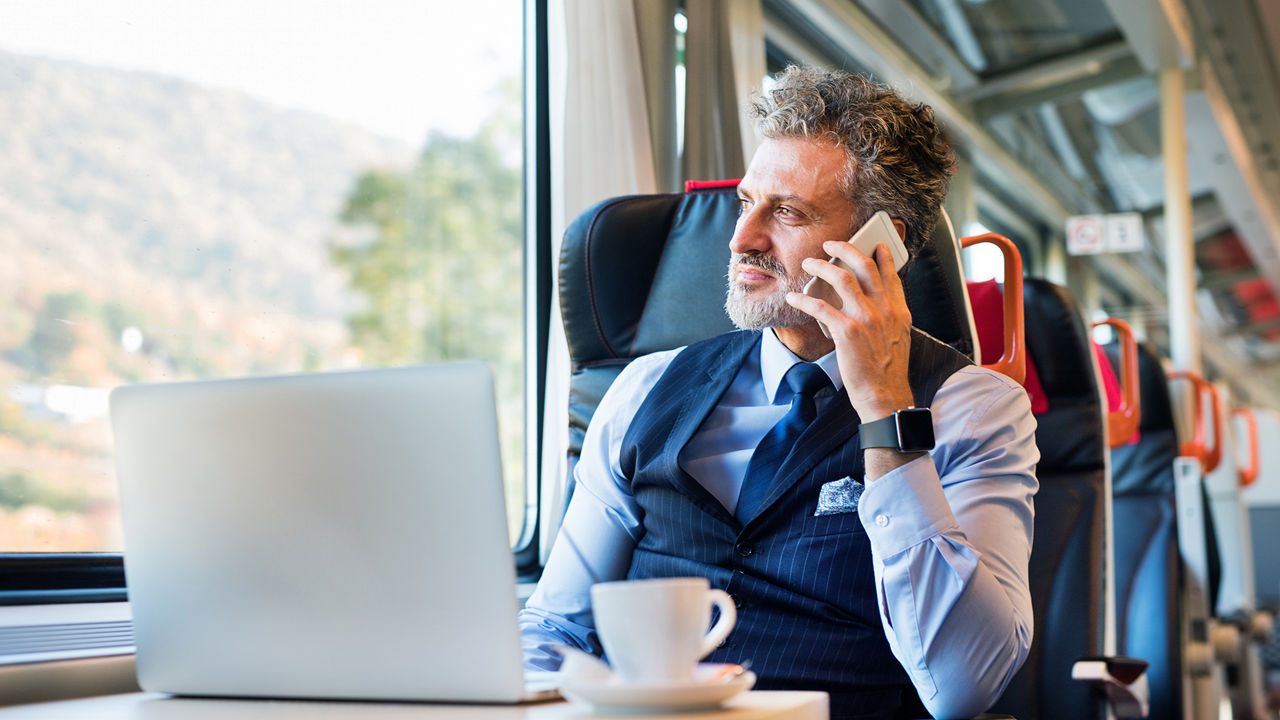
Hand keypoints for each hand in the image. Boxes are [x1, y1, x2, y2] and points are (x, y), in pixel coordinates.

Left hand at [786, 241, 914, 420]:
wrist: (884, 394)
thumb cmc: (887, 369)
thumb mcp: (898, 337)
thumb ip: (888, 315)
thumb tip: (871, 300)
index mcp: (899, 310)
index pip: (891, 274)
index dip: (882, 256)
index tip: (875, 244)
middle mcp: (884, 309)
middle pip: (864, 266)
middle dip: (846, 249)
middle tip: (831, 243)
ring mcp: (865, 319)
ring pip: (842, 278)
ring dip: (822, 266)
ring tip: (809, 262)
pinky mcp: (846, 331)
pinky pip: (820, 306)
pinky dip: (804, 299)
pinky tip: (794, 296)